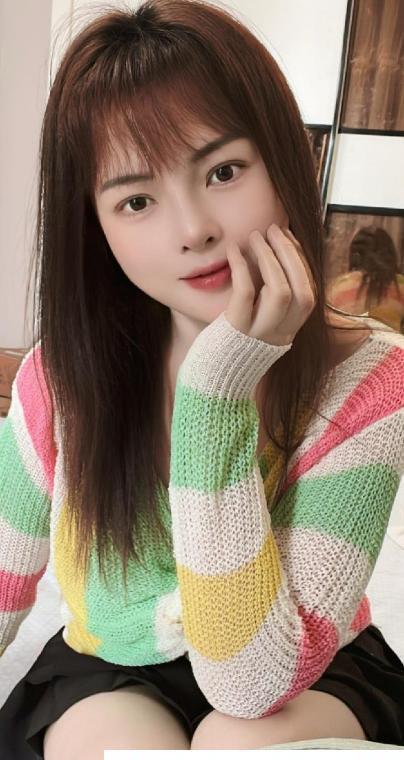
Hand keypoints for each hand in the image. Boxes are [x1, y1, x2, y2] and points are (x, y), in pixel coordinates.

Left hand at [224, 223, 315, 345]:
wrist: (210, 384)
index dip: (300, 261)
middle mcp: (280, 335)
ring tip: (256, 236)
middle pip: (302, 291)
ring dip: (269, 258)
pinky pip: (245, 293)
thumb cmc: (230, 350)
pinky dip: (241, 267)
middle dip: (290, 254)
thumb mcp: (258, 329)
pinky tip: (234, 251)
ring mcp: (259, 334)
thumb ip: (269, 304)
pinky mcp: (235, 331)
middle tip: (273, 229)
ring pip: (279, 292)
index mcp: (289, 332)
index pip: (309, 292)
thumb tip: (272, 260)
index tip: (288, 238)